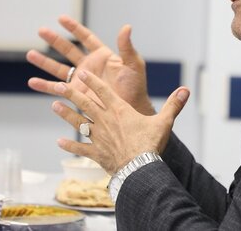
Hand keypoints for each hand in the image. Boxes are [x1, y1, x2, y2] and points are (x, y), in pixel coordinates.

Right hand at [26, 15, 153, 114]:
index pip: (86, 38)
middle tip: (41, 30)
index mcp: (102, 56)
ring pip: (59, 68)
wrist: (130, 108)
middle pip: (68, 50)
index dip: (74, 28)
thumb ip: (126, 47)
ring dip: (44, 62)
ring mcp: (81, 80)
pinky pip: (57, 89)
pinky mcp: (76, 94)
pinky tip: (32, 82)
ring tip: (30, 54)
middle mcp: (89, 66)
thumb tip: (126, 27)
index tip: (61, 18)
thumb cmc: (136, 86)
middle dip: (55, 40)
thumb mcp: (133, 64)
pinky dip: (44, 86)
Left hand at [51, 70, 189, 173]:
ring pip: (78, 122)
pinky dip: (69, 144)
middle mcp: (105, 121)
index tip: (84, 73)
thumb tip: (186, 90)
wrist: (138, 167)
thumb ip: (174, 104)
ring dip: (65, 114)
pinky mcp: (95, 152)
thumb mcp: (165, 122)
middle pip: (85, 103)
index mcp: (120, 110)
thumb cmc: (150, 143)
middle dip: (72, 93)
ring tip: (54, 105)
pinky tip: (59, 142)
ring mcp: (98, 137)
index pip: (104, 92)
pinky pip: (79, 147)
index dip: (94, 81)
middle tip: (60, 85)